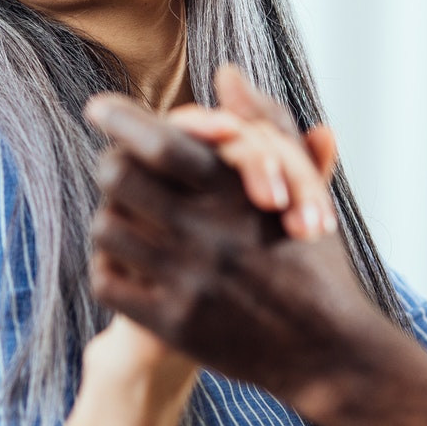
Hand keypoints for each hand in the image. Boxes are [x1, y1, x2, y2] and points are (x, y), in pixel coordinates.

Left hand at [82, 92, 390, 413]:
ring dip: (111, 217)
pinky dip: (110, 267)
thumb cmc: (313, 261)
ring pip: (106, 227)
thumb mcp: (302, 188)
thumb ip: (264, 125)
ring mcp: (188, 280)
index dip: (120, 118)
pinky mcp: (174, 324)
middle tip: (117, 171)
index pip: (159, 140)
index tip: (98, 108)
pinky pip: (108, 281)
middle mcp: (209, 233)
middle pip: (117, 176)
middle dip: (113, 167)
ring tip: (125, 219)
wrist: (329, 353)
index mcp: (239, 193)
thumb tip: (225, 72)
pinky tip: (127, 264)